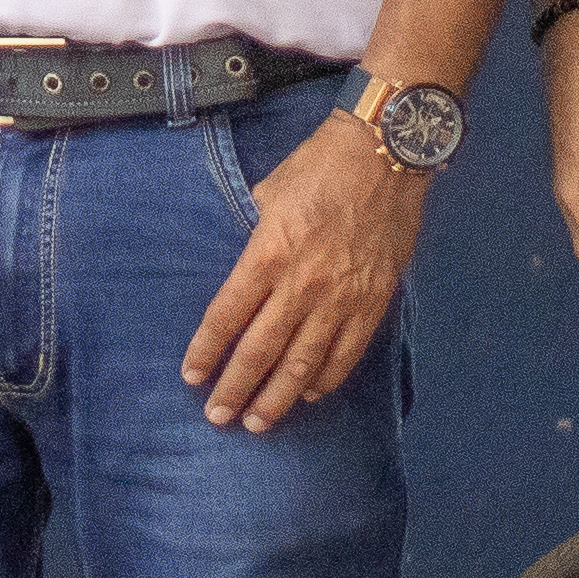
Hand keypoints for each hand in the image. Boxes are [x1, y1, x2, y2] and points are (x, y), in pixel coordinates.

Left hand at [184, 109, 434, 430]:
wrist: (385, 154)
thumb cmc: (321, 165)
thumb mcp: (269, 194)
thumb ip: (257, 239)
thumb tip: (251, 267)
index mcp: (267, 254)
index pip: (226, 316)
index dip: (206, 351)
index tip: (192, 377)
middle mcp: (301, 284)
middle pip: (260, 350)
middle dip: (236, 388)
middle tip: (218, 417)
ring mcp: (341, 298)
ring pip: (303, 362)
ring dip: (278, 397)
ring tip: (258, 422)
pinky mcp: (374, 301)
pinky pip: (347, 352)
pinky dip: (327, 378)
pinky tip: (310, 395)